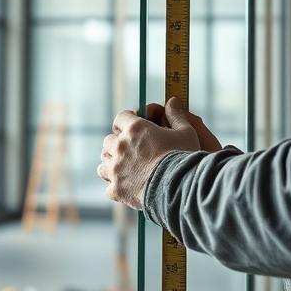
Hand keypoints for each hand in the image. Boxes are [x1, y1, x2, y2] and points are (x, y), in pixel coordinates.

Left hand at [98, 97, 221, 209]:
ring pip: (104, 163)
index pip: (120, 118)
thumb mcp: (186, 133)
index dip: (126, 122)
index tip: (133, 128)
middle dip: (118, 144)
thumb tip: (172, 101)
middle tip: (132, 151)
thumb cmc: (184, 158)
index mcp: (135, 128)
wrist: (179, 188)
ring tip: (126, 169)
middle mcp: (120, 146)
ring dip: (113, 164)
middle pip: (109, 141)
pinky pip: (109, 186)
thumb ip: (177, 116)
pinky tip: (127, 187)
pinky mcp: (116, 189)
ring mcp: (116, 168)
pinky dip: (116, 186)